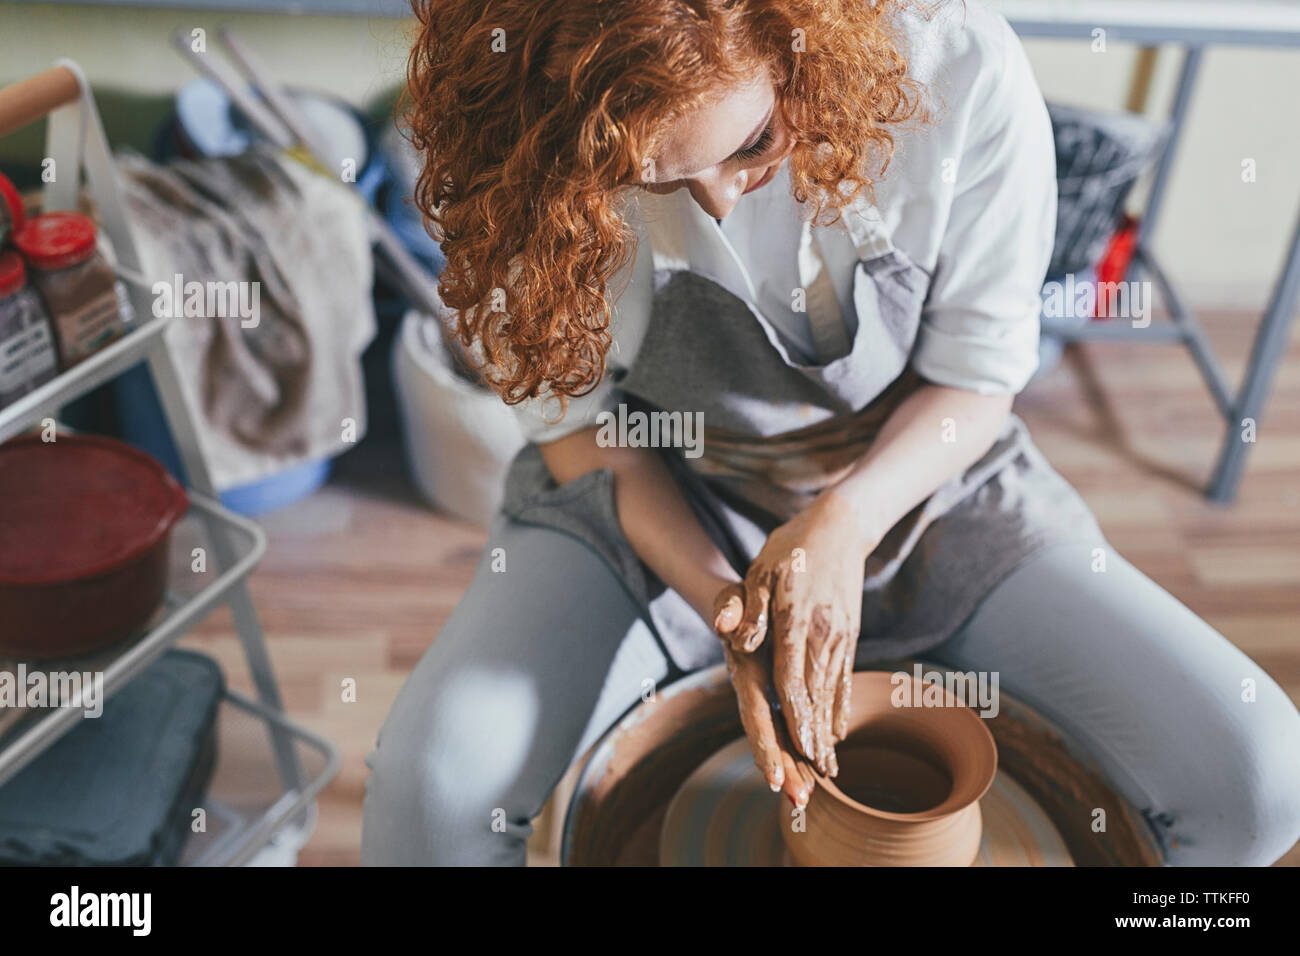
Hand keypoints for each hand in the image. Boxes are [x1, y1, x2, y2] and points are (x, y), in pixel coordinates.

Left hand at [715, 490, 873, 777]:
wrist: (841, 527)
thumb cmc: (791, 547)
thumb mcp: (760, 568)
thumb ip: (748, 606)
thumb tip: (733, 637)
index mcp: (796, 618)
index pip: (792, 675)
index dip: (794, 715)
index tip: (797, 747)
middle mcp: (823, 633)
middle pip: (815, 695)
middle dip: (813, 739)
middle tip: (811, 779)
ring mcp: (841, 636)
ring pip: (832, 693)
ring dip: (828, 732)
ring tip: (826, 769)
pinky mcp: (849, 636)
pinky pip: (845, 680)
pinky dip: (841, 709)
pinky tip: (838, 733)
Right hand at [715, 593, 815, 807]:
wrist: (738, 606)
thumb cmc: (736, 601)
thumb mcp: (730, 598)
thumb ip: (727, 608)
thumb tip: (725, 625)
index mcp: (745, 674)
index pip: (755, 715)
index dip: (765, 746)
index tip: (775, 777)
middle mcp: (754, 692)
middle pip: (769, 737)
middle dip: (784, 770)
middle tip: (802, 801)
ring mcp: (766, 697)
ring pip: (781, 737)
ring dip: (794, 767)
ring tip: (809, 799)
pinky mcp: (778, 696)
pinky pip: (791, 726)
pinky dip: (803, 749)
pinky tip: (818, 771)